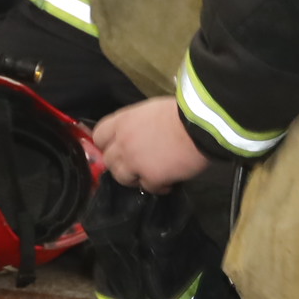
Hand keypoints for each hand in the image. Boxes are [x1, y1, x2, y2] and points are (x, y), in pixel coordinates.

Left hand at [94, 97, 210, 191]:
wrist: (199, 126)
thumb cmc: (181, 112)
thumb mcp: (151, 110)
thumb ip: (137, 124)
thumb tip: (140, 134)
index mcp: (122, 122)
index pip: (99, 136)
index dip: (107, 144)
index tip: (116, 148)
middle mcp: (123, 142)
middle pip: (108, 160)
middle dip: (121, 164)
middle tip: (136, 165)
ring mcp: (134, 161)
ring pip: (122, 178)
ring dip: (135, 178)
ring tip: (151, 175)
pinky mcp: (151, 177)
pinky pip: (148, 188)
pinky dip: (158, 187)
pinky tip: (169, 182)